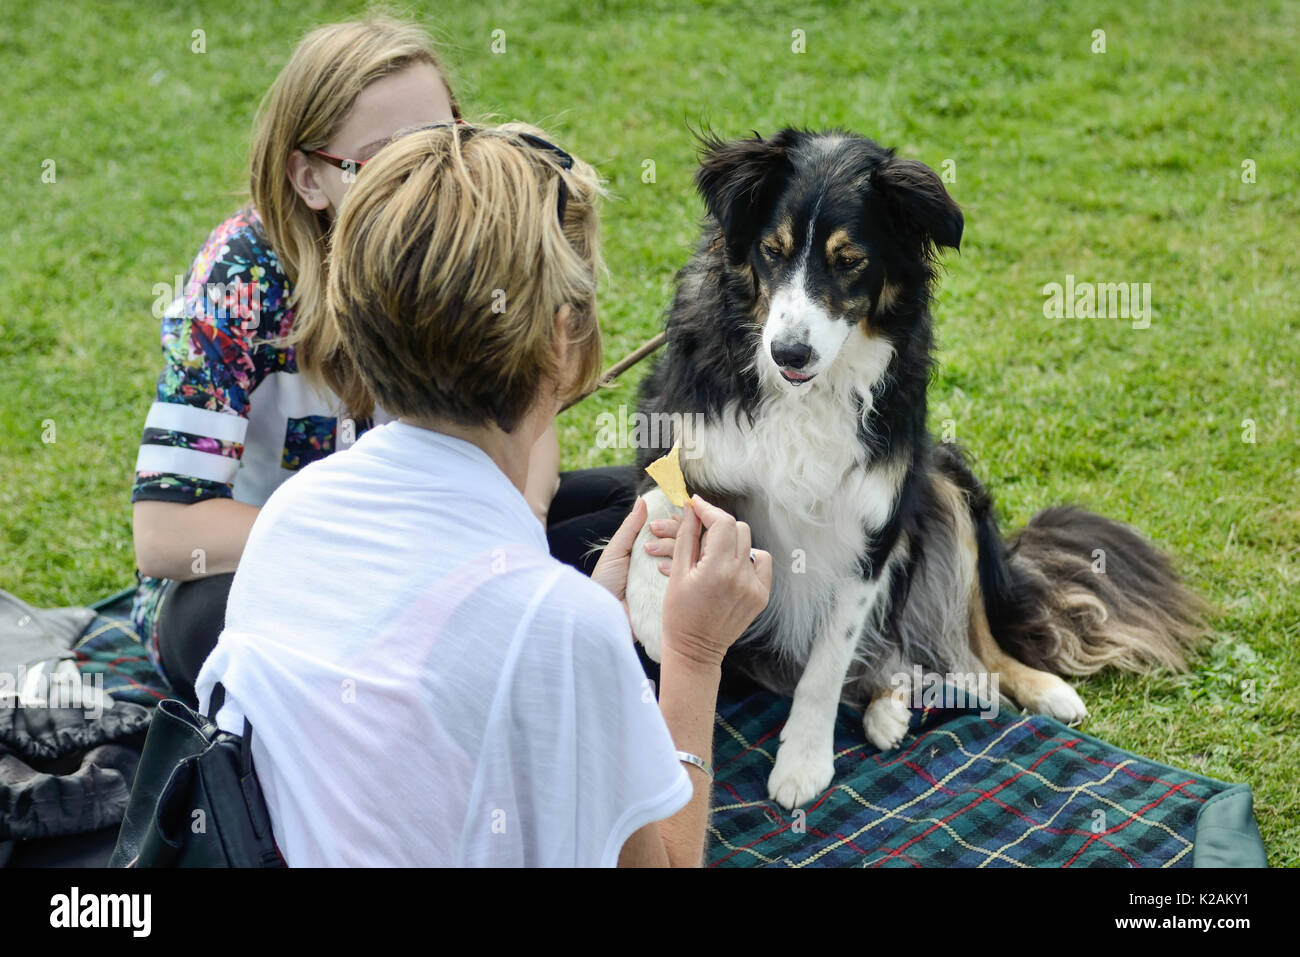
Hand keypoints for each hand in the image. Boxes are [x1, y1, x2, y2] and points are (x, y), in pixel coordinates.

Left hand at [591, 498, 681, 611]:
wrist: (603, 614)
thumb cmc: (605, 583)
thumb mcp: (616, 552)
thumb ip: (631, 528)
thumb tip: (642, 501)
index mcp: (653, 553)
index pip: (672, 533)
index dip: (672, 524)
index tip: (663, 520)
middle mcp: (665, 566)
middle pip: (683, 542)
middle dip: (672, 532)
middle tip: (655, 531)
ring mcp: (671, 582)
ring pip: (687, 558)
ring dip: (671, 549)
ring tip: (650, 553)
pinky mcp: (674, 597)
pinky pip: (685, 581)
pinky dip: (677, 571)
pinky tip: (663, 571)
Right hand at [661, 495, 771, 668]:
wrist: (695, 649)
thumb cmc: (679, 614)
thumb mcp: (676, 573)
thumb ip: (686, 537)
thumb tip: (692, 510)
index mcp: (717, 569)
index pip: (721, 523)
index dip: (708, 509)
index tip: (695, 505)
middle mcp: (740, 575)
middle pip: (737, 528)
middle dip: (718, 525)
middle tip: (701, 531)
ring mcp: (754, 586)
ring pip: (750, 543)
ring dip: (732, 541)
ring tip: (714, 553)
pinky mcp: (761, 595)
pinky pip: (761, 562)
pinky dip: (748, 558)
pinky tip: (731, 566)